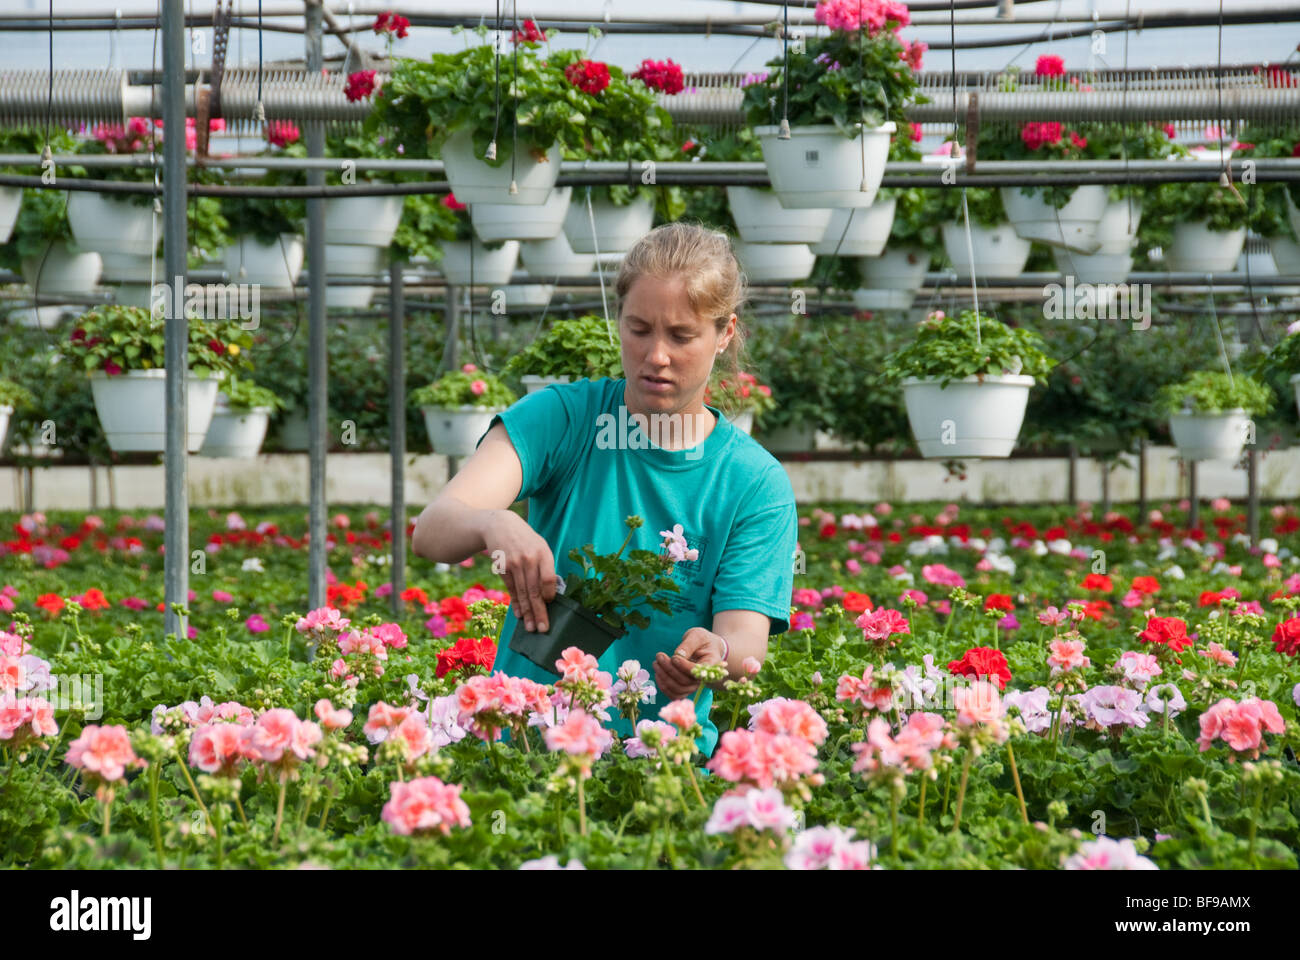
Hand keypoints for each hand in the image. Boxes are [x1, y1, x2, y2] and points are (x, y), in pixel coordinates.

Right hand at [481, 510, 557, 632]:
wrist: (500, 526)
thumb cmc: (526, 540)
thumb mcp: (540, 547)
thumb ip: (546, 567)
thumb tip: (549, 594)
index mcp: (543, 553)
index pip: (548, 580)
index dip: (549, 595)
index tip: (550, 604)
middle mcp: (528, 559)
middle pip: (535, 591)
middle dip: (539, 612)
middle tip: (543, 629)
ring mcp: (514, 564)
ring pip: (522, 593)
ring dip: (527, 612)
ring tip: (531, 627)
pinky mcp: (502, 569)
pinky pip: (511, 590)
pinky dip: (516, 603)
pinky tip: (520, 614)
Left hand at [654, 627, 725, 700]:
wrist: (706, 648)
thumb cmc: (702, 640)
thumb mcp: (697, 636)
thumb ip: (689, 644)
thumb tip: (678, 655)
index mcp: (710, 665)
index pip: (696, 672)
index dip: (683, 666)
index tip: (673, 657)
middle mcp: (703, 679)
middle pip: (685, 682)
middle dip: (669, 669)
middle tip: (659, 655)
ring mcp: (694, 685)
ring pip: (678, 690)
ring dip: (664, 678)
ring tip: (656, 663)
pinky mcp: (685, 688)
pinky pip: (674, 695)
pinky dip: (663, 687)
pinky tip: (658, 674)